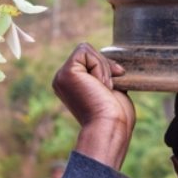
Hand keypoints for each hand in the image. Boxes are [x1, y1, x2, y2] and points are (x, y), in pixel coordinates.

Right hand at [52, 43, 135, 169]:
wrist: (111, 126)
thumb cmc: (115, 114)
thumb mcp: (110, 88)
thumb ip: (104, 74)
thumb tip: (112, 63)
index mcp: (71, 84)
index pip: (89, 59)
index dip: (106, 68)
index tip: (112, 87)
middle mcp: (62, 80)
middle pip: (88, 53)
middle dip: (105, 67)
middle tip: (107, 90)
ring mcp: (61, 76)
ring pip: (87, 50)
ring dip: (103, 68)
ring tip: (103, 89)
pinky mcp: (66, 73)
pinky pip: (86, 51)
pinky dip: (99, 65)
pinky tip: (99, 85)